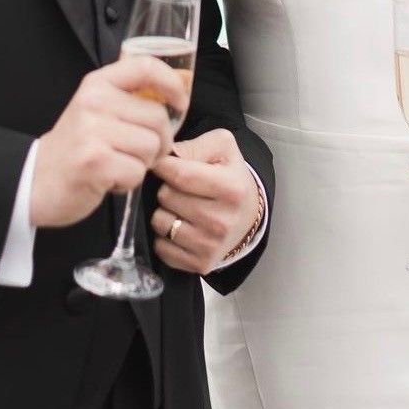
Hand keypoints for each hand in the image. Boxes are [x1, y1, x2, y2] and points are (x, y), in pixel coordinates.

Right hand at [29, 56, 190, 228]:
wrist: (35, 180)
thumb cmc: (75, 147)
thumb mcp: (96, 109)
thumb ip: (129, 98)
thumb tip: (177, 91)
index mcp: (97, 84)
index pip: (146, 67)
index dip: (172, 83)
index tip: (180, 102)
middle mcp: (94, 102)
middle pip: (158, 118)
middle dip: (157, 142)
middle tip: (133, 152)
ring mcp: (93, 131)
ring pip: (151, 147)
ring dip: (141, 163)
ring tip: (117, 163)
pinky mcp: (95, 162)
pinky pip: (137, 172)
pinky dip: (128, 182)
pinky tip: (108, 178)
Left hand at [150, 129, 261, 274]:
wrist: (247, 216)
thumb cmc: (230, 177)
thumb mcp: (223, 148)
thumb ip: (196, 145)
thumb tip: (168, 156)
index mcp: (231, 188)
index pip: (180, 174)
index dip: (162, 165)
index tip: (161, 163)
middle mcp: (223, 221)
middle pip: (166, 197)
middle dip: (166, 187)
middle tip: (181, 188)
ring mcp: (211, 245)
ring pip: (160, 222)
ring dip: (164, 212)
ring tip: (180, 207)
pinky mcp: (201, 264)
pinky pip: (162, 247)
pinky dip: (165, 237)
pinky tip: (181, 227)